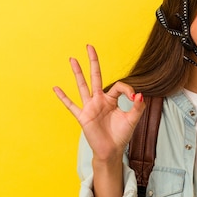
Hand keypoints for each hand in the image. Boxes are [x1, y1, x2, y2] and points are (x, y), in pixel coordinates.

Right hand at [53, 45, 145, 162]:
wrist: (111, 150)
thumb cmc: (121, 135)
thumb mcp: (133, 120)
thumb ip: (137, 107)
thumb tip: (140, 94)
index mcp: (111, 100)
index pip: (118, 86)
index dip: (127, 89)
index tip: (134, 97)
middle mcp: (99, 100)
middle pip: (96, 77)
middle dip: (93, 62)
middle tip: (90, 46)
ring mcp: (90, 107)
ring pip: (82, 86)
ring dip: (77, 73)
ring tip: (72, 59)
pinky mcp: (83, 116)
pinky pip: (71, 105)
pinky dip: (64, 97)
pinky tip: (56, 88)